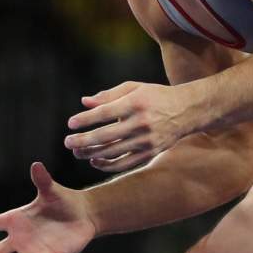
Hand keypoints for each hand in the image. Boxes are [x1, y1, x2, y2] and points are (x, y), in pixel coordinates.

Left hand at [64, 82, 194, 172]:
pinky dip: (108, 165)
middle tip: (67, 142)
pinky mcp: (151, 153)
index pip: (105, 113)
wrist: (186, 111)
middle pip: (106, 136)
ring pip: (114, 152)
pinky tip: (94, 161)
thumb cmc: (154, 96)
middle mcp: (142, 123)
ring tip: (76, 152)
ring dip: (91, 154)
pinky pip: (125, 163)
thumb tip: (84, 102)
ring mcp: (147, 141)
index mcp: (136, 103)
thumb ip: (108, 95)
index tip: (70, 123)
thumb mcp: (133, 88)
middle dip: (83, 140)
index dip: (86, 119)